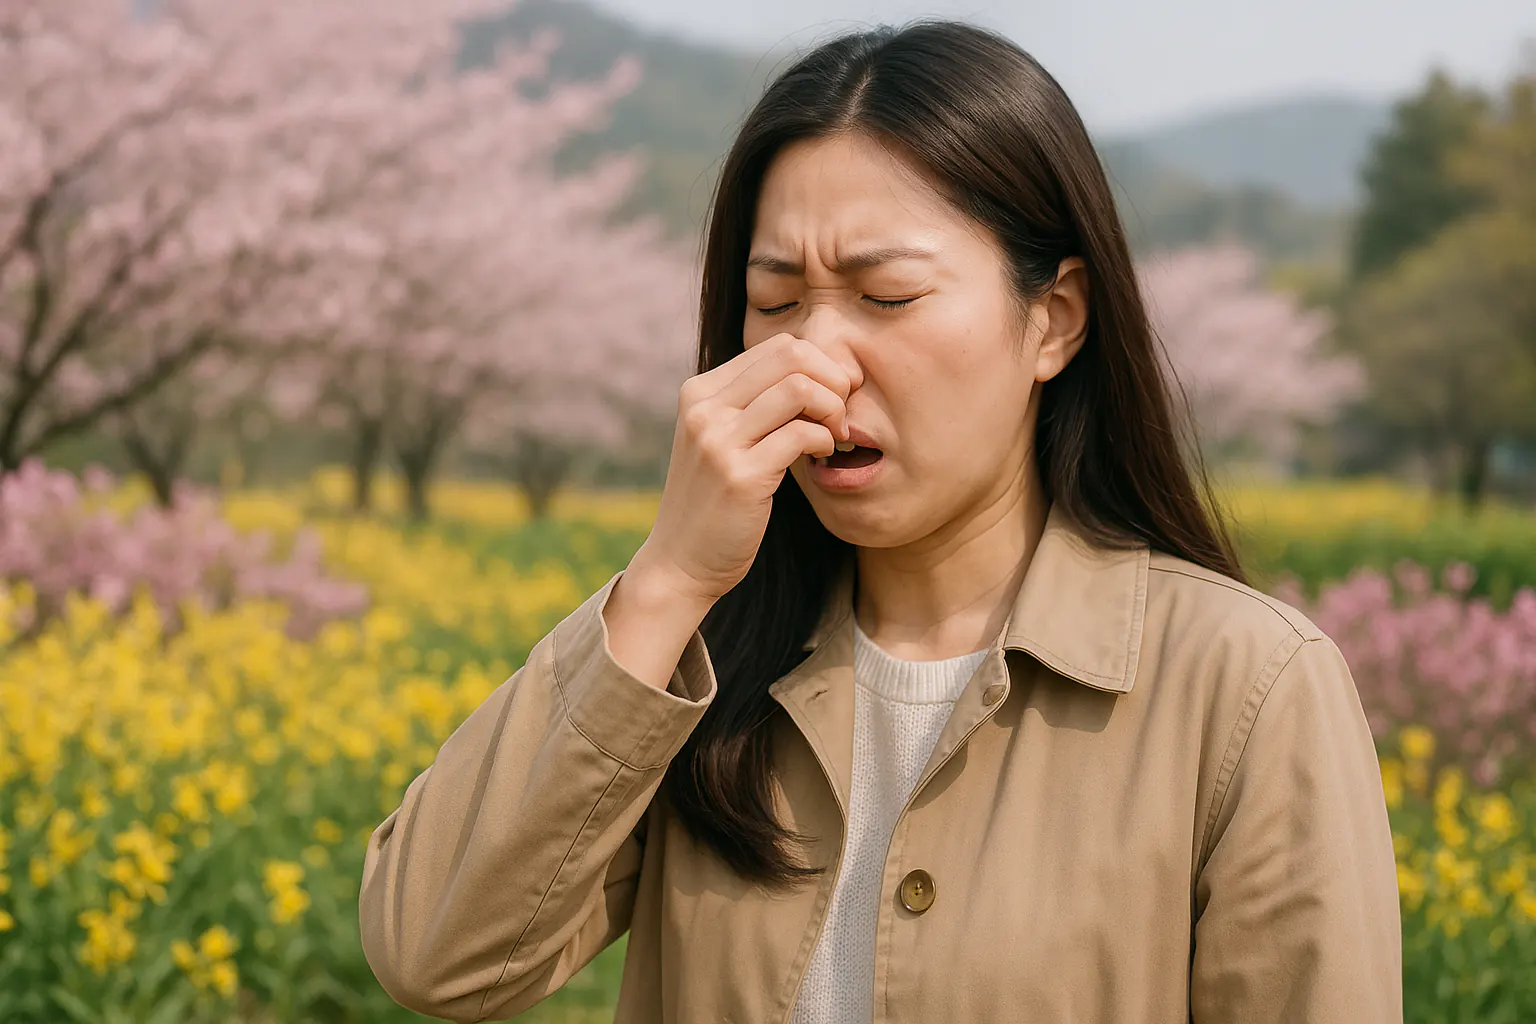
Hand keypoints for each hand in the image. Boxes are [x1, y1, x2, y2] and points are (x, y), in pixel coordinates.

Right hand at [631, 332, 851, 605]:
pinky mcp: (739, 476)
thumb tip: (819, 373)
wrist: (681, 563)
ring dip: (833, 411)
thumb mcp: (722, 441)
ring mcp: (718, 441)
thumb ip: (754, 406)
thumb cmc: (715, 503)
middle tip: (842, 415)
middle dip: (833, 381)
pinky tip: (824, 456)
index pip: (779, 347)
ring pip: (799, 389)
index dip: (820, 366)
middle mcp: (704, 409)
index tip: (834, 398)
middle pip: (792, 357)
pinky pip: (800, 434)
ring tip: (835, 437)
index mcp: (700, 393)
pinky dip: (824, 441)